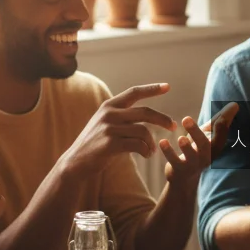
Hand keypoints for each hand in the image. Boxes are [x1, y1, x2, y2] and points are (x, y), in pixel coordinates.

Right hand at [62, 83, 176, 176]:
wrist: (75, 162)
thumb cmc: (96, 144)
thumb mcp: (106, 123)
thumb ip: (123, 116)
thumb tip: (150, 115)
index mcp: (109, 106)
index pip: (134, 92)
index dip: (152, 89)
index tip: (168, 87)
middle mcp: (109, 113)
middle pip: (145, 112)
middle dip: (163, 119)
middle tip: (173, 127)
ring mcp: (109, 128)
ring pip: (143, 131)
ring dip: (152, 142)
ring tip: (151, 150)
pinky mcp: (110, 144)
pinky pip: (138, 145)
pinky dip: (146, 151)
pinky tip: (146, 155)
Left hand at [160, 103, 239, 187]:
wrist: (185, 177)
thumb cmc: (199, 149)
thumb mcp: (210, 134)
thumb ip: (222, 120)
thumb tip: (236, 104)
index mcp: (215, 146)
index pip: (221, 135)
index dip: (222, 125)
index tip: (223, 114)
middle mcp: (207, 156)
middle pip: (204, 145)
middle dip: (196, 132)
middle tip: (186, 118)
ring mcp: (193, 164)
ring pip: (190, 155)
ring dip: (186, 147)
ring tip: (181, 138)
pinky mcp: (179, 169)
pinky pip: (174, 161)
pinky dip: (168, 152)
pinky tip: (163, 141)